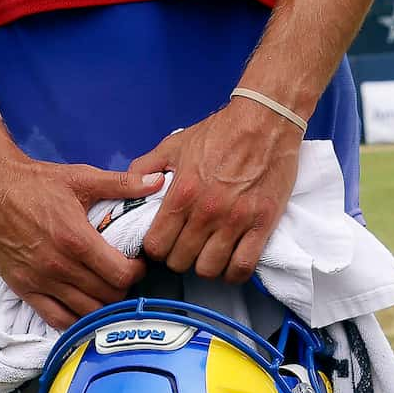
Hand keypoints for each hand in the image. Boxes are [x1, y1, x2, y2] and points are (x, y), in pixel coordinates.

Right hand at [0, 110, 156, 329]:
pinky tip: (84, 308)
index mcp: (76, 239)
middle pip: (107, 296)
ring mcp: (39, 281)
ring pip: (85, 312)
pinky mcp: (24, 289)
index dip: (138, 272)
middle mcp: (58, 266)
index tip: (138, 263)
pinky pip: (56, 319)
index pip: (121, 274)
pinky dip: (75, 320)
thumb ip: (122, 183)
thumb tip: (158, 180)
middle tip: (124, 275)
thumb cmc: (35, 182)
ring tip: (106, 289)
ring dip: (102, 305)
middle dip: (123, 288)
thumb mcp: (81, 177)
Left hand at [130, 97, 305, 282]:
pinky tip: (231, 259)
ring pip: (209, 269)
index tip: (164, 242)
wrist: (265, 121)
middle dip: (178, 257)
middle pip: (180, 262)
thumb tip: (128, 187)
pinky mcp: (263, 225)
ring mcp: (236, 221)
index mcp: (181, 193)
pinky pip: (242, 268)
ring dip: (205, 265)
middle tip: (185, 246)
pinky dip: (233, 272)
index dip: (156, 248)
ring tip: (208, 253)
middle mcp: (206, 212)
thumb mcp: (173, 144)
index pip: (156, 246)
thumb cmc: (219, 131)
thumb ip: (145, 167)